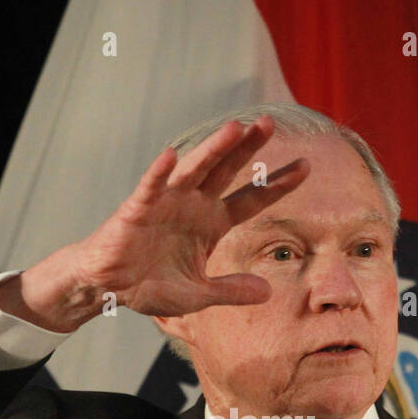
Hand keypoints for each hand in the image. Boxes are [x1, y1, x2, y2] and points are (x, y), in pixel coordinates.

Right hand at [9, 115, 309, 330]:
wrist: (111, 287)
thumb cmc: (152, 285)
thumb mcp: (198, 294)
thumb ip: (231, 291)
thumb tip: (268, 292)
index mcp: (211, 223)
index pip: (251, 199)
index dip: (277, 185)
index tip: (306, 167)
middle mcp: (193, 205)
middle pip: (227, 171)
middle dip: (248, 148)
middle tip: (270, 124)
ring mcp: (166, 202)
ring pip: (195, 170)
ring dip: (213, 149)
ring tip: (235, 128)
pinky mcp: (138, 209)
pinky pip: (150, 187)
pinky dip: (160, 173)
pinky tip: (172, 156)